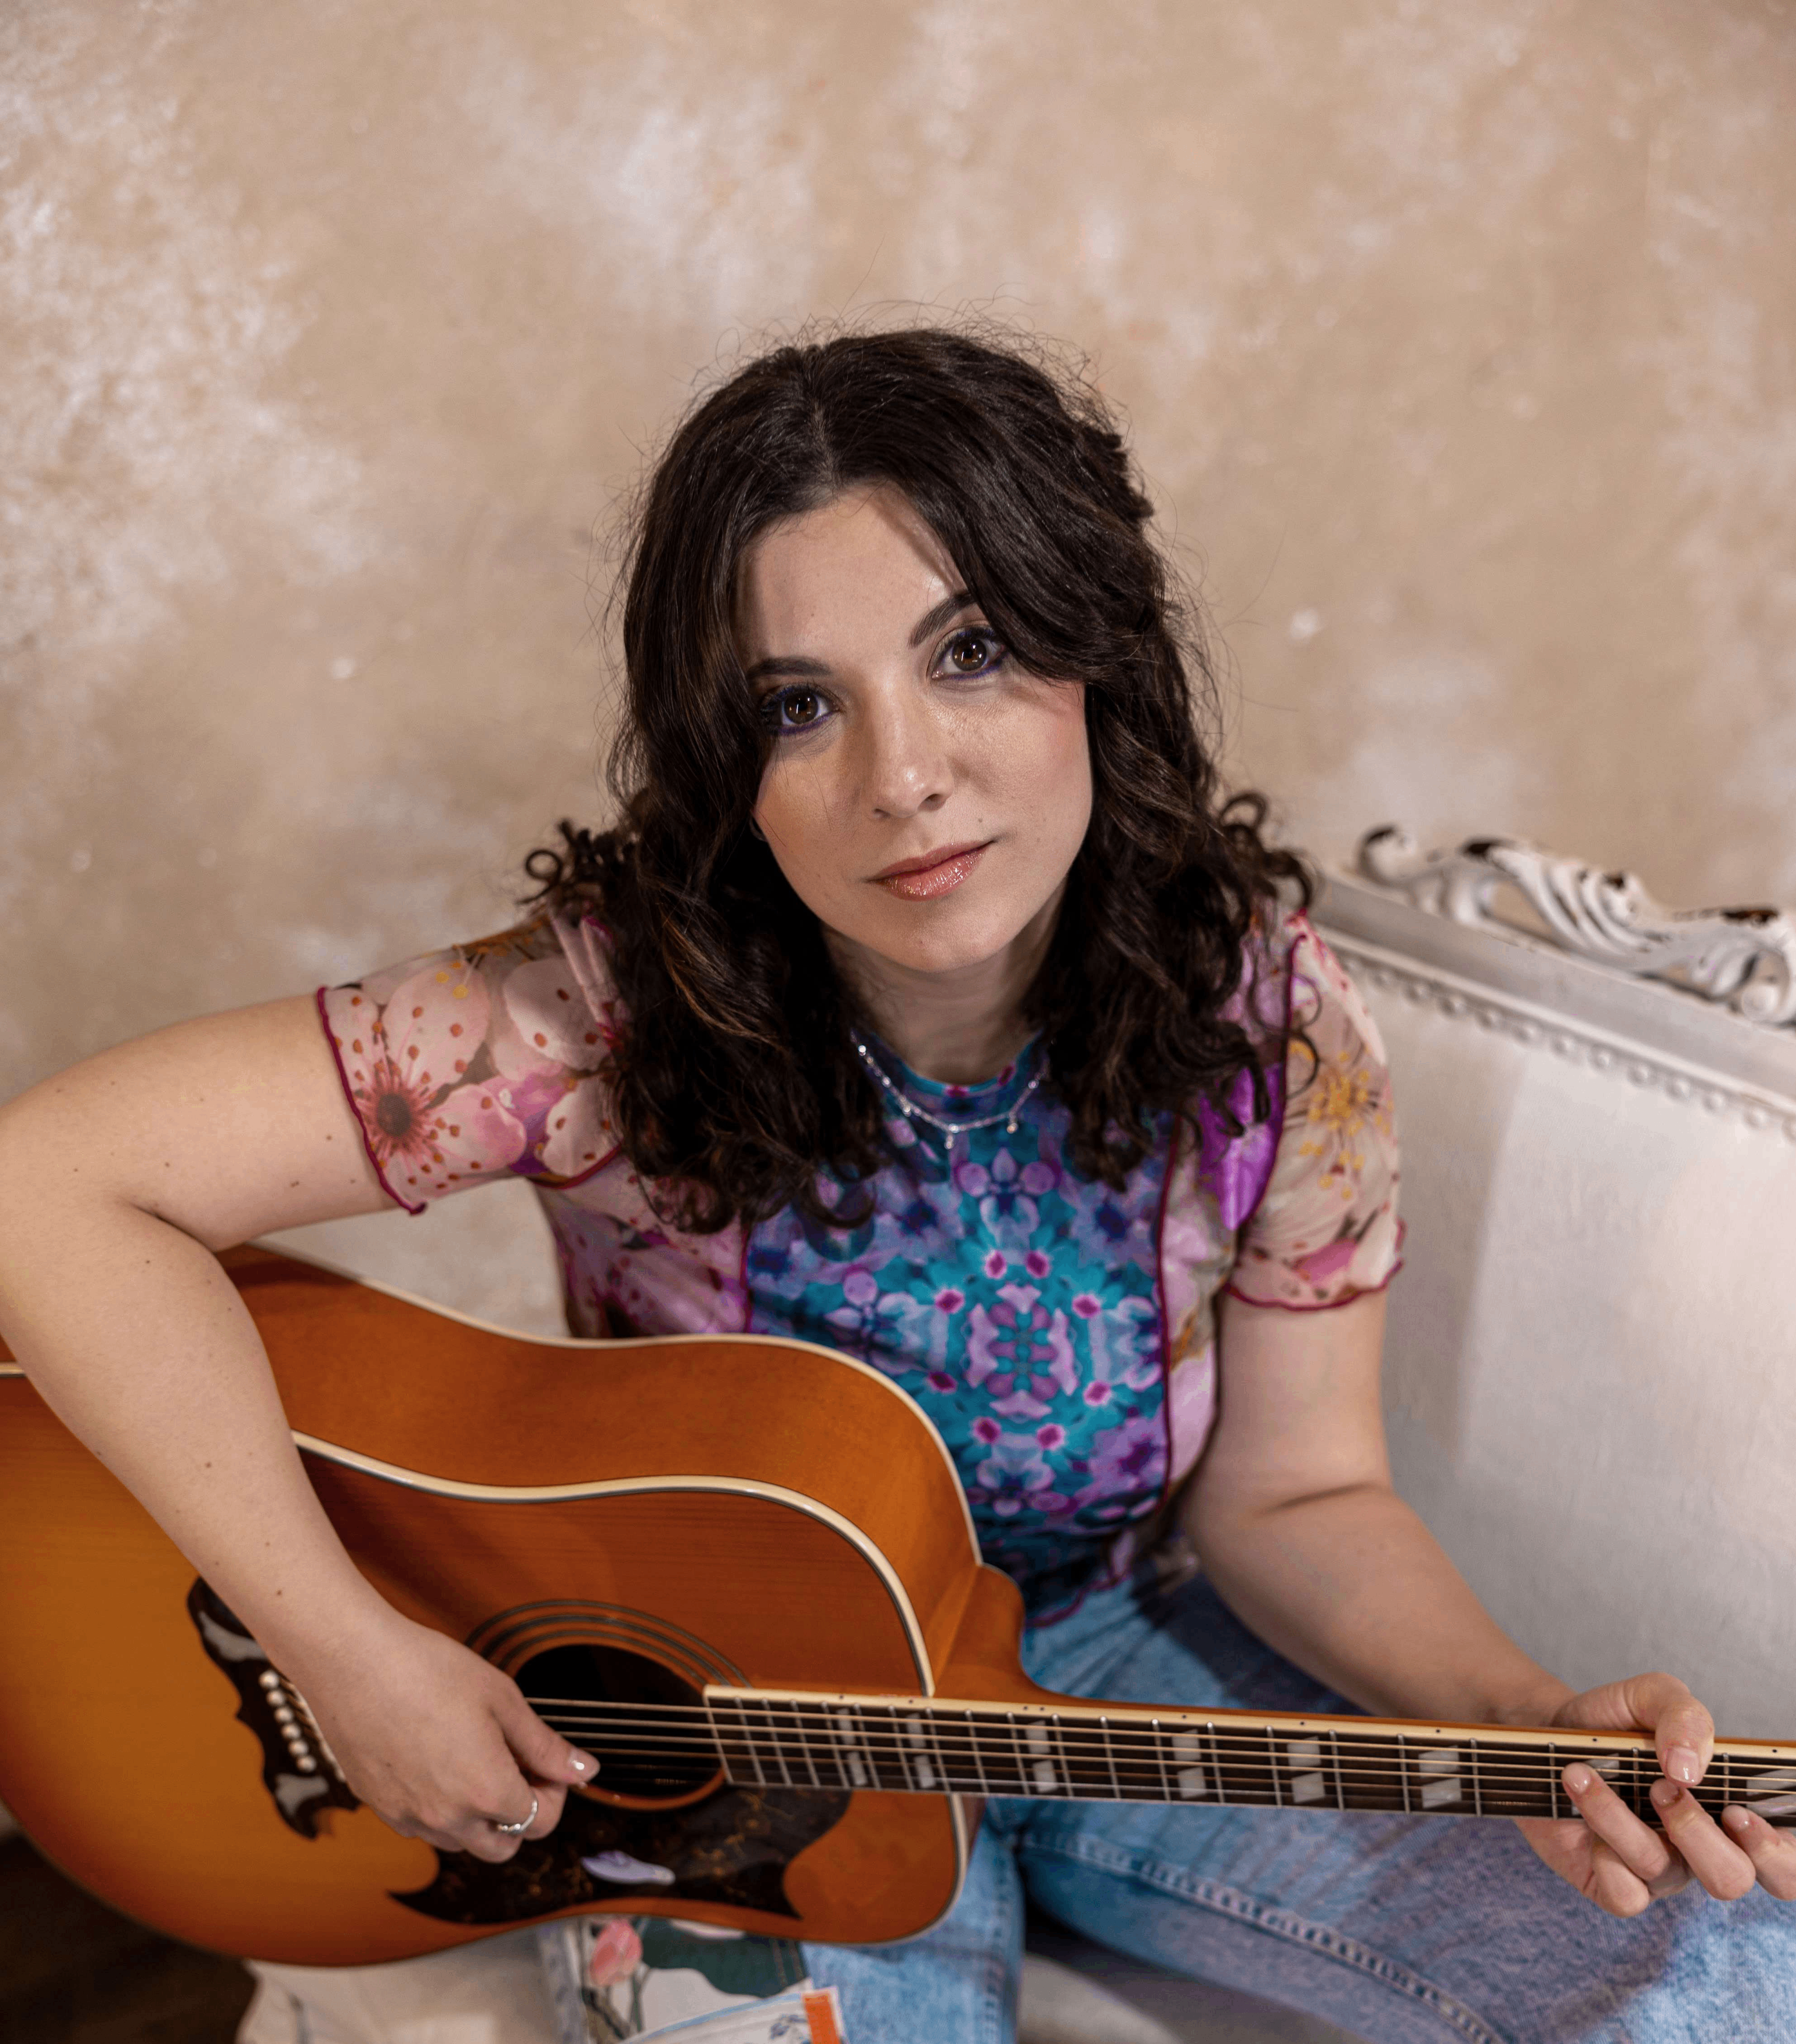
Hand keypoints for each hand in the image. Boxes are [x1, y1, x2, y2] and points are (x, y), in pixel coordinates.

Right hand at [278, 1603, 594, 1862]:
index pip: (540, 1820)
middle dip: (521, 1814)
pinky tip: (440, 1761)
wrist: (353, 1661)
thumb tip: (585, 1771)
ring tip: (477, 1758)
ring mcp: (408, 1818)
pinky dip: (442, 1809)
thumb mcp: (503, 1699)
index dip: (555, 1790)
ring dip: (480, 1816)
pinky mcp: (379, 1808)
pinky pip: (423, 1827)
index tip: (547, 1761)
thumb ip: (545, 1744)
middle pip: (504, 1847)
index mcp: (485, 1791)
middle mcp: (446, 1818)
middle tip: (518, 1766)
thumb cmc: (427, 1670)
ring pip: (461, 1842)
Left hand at [1516, 1672, 1795, 1915]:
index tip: (1739, 1812)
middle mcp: (1704, 1849)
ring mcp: (1661, 1871)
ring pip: (1664, 1871)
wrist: (1551, 1730)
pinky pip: (1624, 1894)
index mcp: (1732, 1812)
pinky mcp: (1614, 1885)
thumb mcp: (1653, 1697)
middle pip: (1734, 1879)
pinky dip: (1598, 1847)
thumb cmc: (1616, 1722)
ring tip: (1584, 1773)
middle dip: (1698, 1835)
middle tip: (1664, 1789)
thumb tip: (1689, 1767)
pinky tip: (1577, 1806)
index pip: (1787, 1858)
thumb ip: (1685, 1717)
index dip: (1779, 1851)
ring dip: (1617, 1816)